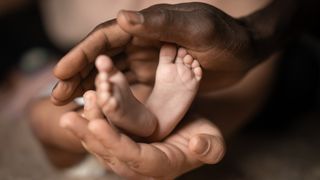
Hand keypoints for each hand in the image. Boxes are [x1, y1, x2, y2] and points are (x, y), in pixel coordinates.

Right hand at [52, 2, 259, 104]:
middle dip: (78, 75)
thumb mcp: (197, 27)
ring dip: (89, 87)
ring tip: (69, 105)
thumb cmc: (224, 37)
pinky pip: (127, 86)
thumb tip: (122, 19)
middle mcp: (141, 41)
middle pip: (102, 58)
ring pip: (110, 73)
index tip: (60, 72)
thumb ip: (162, 23)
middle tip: (57, 96)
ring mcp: (146, 59)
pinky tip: (99, 108)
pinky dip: (110, 96)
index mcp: (146, 26)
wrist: (243, 52)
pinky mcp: (154, 75)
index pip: (106, 38)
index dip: (81, 54)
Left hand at [60, 91, 224, 178]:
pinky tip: (83, 104)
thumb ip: (210, 148)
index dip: (115, 144)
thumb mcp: (212, 141)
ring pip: (101, 144)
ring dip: (84, 128)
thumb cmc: (202, 136)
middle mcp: (139, 165)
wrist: (189, 132)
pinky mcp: (121, 142)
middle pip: (110, 154)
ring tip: (70, 110)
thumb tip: (197, 146)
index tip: (96, 126)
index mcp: (160, 166)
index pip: (134, 159)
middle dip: (89, 137)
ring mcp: (127, 155)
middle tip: (69, 119)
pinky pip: (103, 133)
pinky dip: (91, 119)